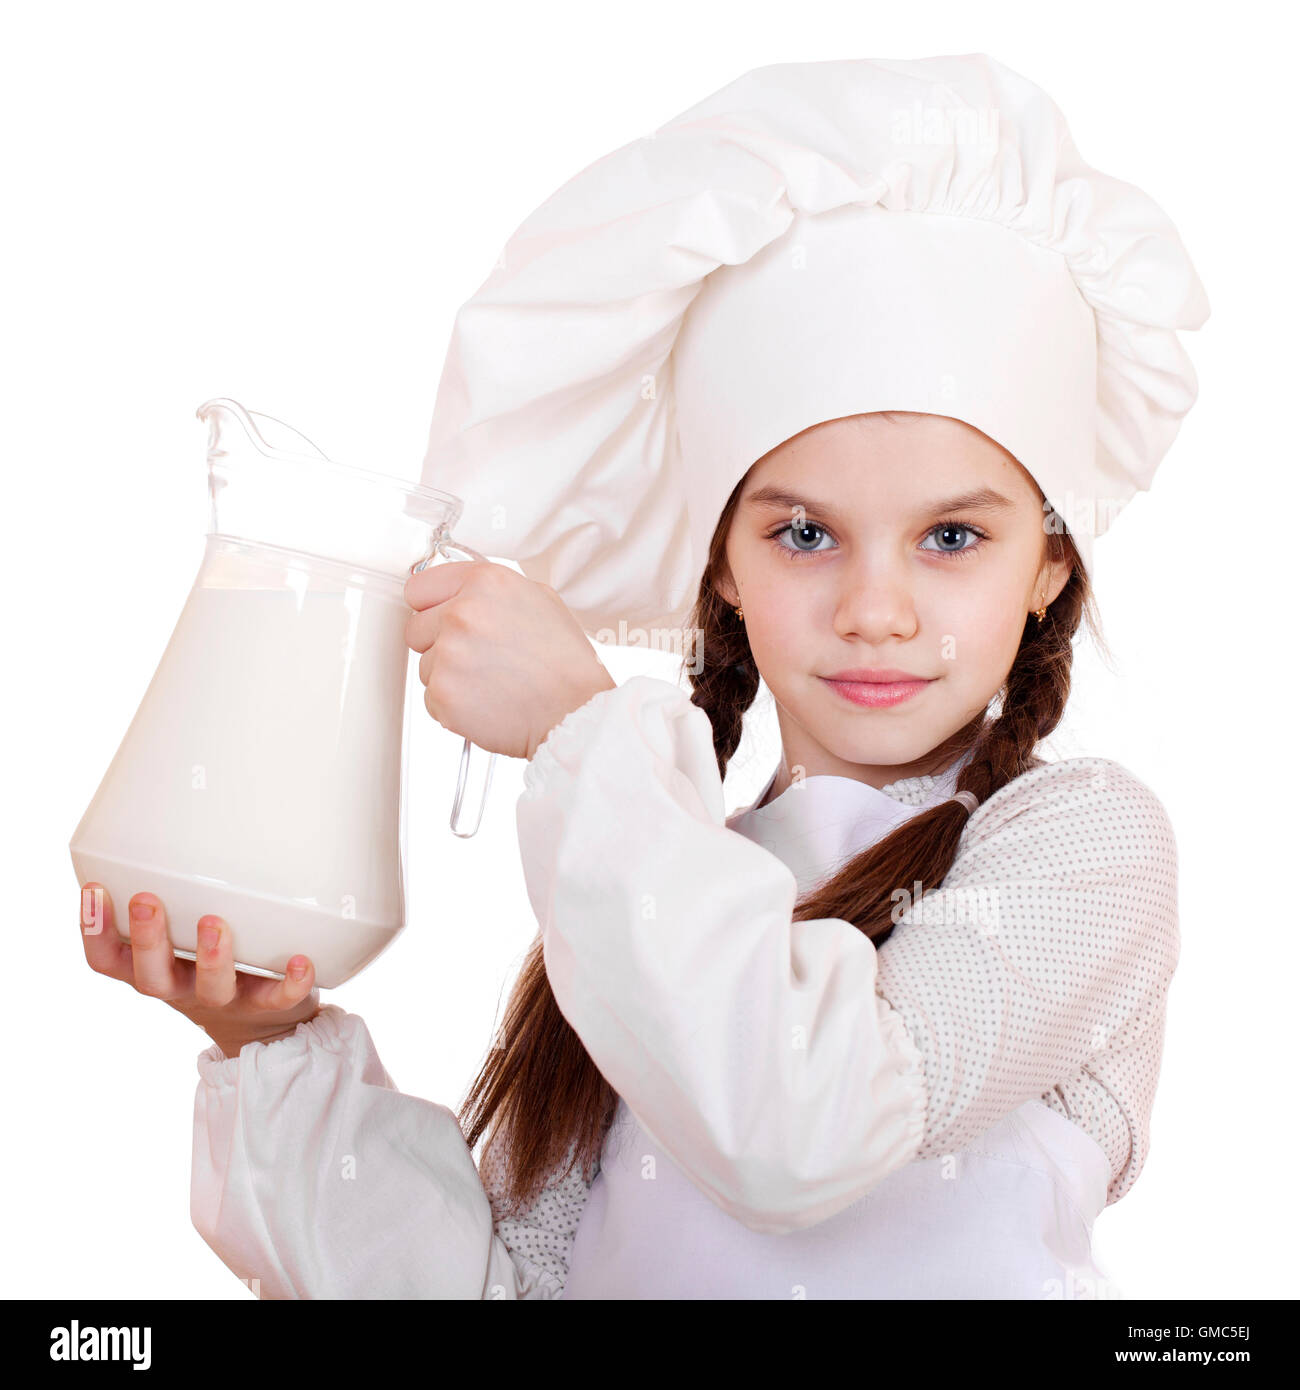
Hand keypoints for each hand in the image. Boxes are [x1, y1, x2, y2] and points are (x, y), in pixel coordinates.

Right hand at [79, 884, 321, 1058]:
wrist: (257, 1027)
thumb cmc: (208, 964)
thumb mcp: (181, 938)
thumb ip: (174, 898)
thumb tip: (172, 824)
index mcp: (154, 969)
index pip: (108, 960)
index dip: (94, 931)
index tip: (94, 889)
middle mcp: (182, 987)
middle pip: (151, 977)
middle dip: (148, 938)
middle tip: (145, 900)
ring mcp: (224, 999)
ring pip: (211, 987)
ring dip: (211, 957)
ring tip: (214, 922)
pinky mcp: (267, 1006)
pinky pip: (278, 998)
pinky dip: (291, 982)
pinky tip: (302, 961)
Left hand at [403, 559, 615, 760]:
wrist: (577, 711)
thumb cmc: (565, 662)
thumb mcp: (539, 599)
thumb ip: (488, 591)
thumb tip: (457, 593)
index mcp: (484, 582)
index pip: (418, 588)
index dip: (432, 607)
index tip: (442, 620)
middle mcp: (462, 613)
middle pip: (415, 628)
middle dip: (438, 644)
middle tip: (479, 658)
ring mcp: (449, 654)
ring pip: (425, 666)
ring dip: (449, 677)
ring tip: (492, 682)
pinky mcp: (443, 694)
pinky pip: (430, 698)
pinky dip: (453, 706)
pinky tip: (487, 702)